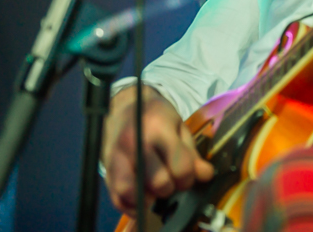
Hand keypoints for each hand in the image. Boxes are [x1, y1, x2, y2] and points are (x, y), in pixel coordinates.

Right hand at [102, 85, 213, 216]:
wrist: (124, 106)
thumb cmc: (155, 116)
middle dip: (171, 187)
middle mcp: (135, 144)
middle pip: (159, 183)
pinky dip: (130, 207)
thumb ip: (191, 153)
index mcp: (158, 129)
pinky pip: (116, 198)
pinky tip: (142, 202)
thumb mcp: (179, 127)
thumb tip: (206, 175)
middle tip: (172, 180)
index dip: (188, 177)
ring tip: (157, 192)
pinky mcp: (106, 170)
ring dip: (149, 199)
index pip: (180, 167)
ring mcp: (116, 157)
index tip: (187, 174)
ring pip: (133, 192)